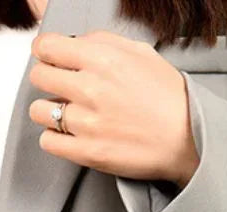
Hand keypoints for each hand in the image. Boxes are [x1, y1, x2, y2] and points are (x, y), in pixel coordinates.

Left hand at [28, 30, 200, 187]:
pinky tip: (69, 136)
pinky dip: (55, 139)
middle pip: (38, 76)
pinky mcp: (87, 152)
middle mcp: (90, 88)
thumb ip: (103, 43)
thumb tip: (75, 43)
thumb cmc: (168, 98)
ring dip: (49, 111)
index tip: (51, 60)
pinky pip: (48, 142)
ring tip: (67, 114)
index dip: (46, 52)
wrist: (188, 139)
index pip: (46, 47)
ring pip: (38, 111)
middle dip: (48, 80)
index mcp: (102, 58)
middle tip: (62, 88)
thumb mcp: (141, 53)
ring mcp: (86, 123)